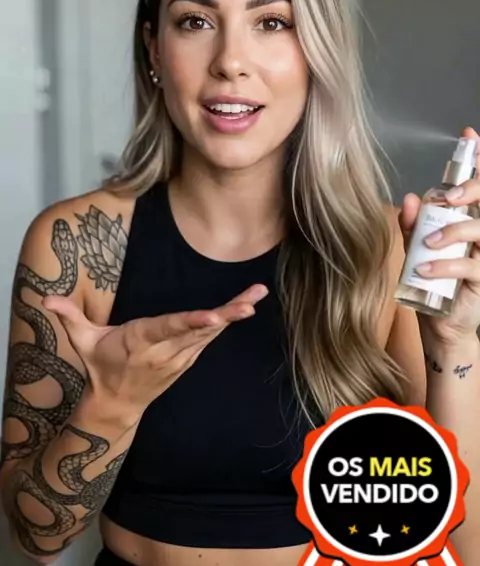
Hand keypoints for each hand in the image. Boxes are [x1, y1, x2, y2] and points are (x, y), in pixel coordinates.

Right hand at [43, 284, 268, 419]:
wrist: (118, 405)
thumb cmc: (101, 366)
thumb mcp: (82, 341)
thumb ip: (69, 316)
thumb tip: (45, 299)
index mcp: (140, 340)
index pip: (169, 328)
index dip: (191, 322)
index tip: (213, 316)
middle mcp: (165, 350)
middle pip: (199, 330)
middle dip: (225, 317)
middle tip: (249, 303)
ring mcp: (179, 357)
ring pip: (210, 333)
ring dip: (233, 316)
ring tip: (255, 297)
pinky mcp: (188, 358)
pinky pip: (210, 338)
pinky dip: (227, 323)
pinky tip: (245, 307)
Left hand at [399, 126, 479, 345]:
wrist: (440, 326)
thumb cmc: (432, 282)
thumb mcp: (416, 250)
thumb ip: (413, 225)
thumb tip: (410, 198)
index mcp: (469, 220)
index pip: (478, 188)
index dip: (479, 161)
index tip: (470, 136)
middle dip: (472, 190)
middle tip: (449, 198)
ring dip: (453, 231)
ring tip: (427, 243)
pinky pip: (472, 266)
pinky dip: (446, 264)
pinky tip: (425, 267)